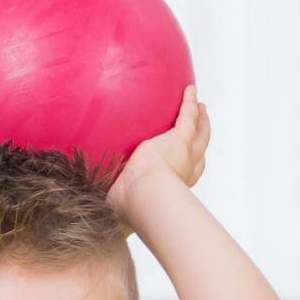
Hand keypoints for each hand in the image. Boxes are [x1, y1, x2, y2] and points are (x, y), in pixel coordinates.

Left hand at [109, 85, 209, 216]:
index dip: (192, 162)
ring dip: (201, 119)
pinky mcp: (180, 138)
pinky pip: (187, 115)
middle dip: (202, 136)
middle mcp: (187, 169)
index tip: (190, 155)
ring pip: (199, 132)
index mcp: (176, 184)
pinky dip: (189, 102)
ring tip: (200, 107)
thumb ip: (116, 199)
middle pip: (200, 148)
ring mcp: (187, 153)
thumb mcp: (124, 201)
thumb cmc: (132, 206)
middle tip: (202, 124)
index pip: (190, 171)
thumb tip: (96, 210)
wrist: (142, 195)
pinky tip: (189, 90)